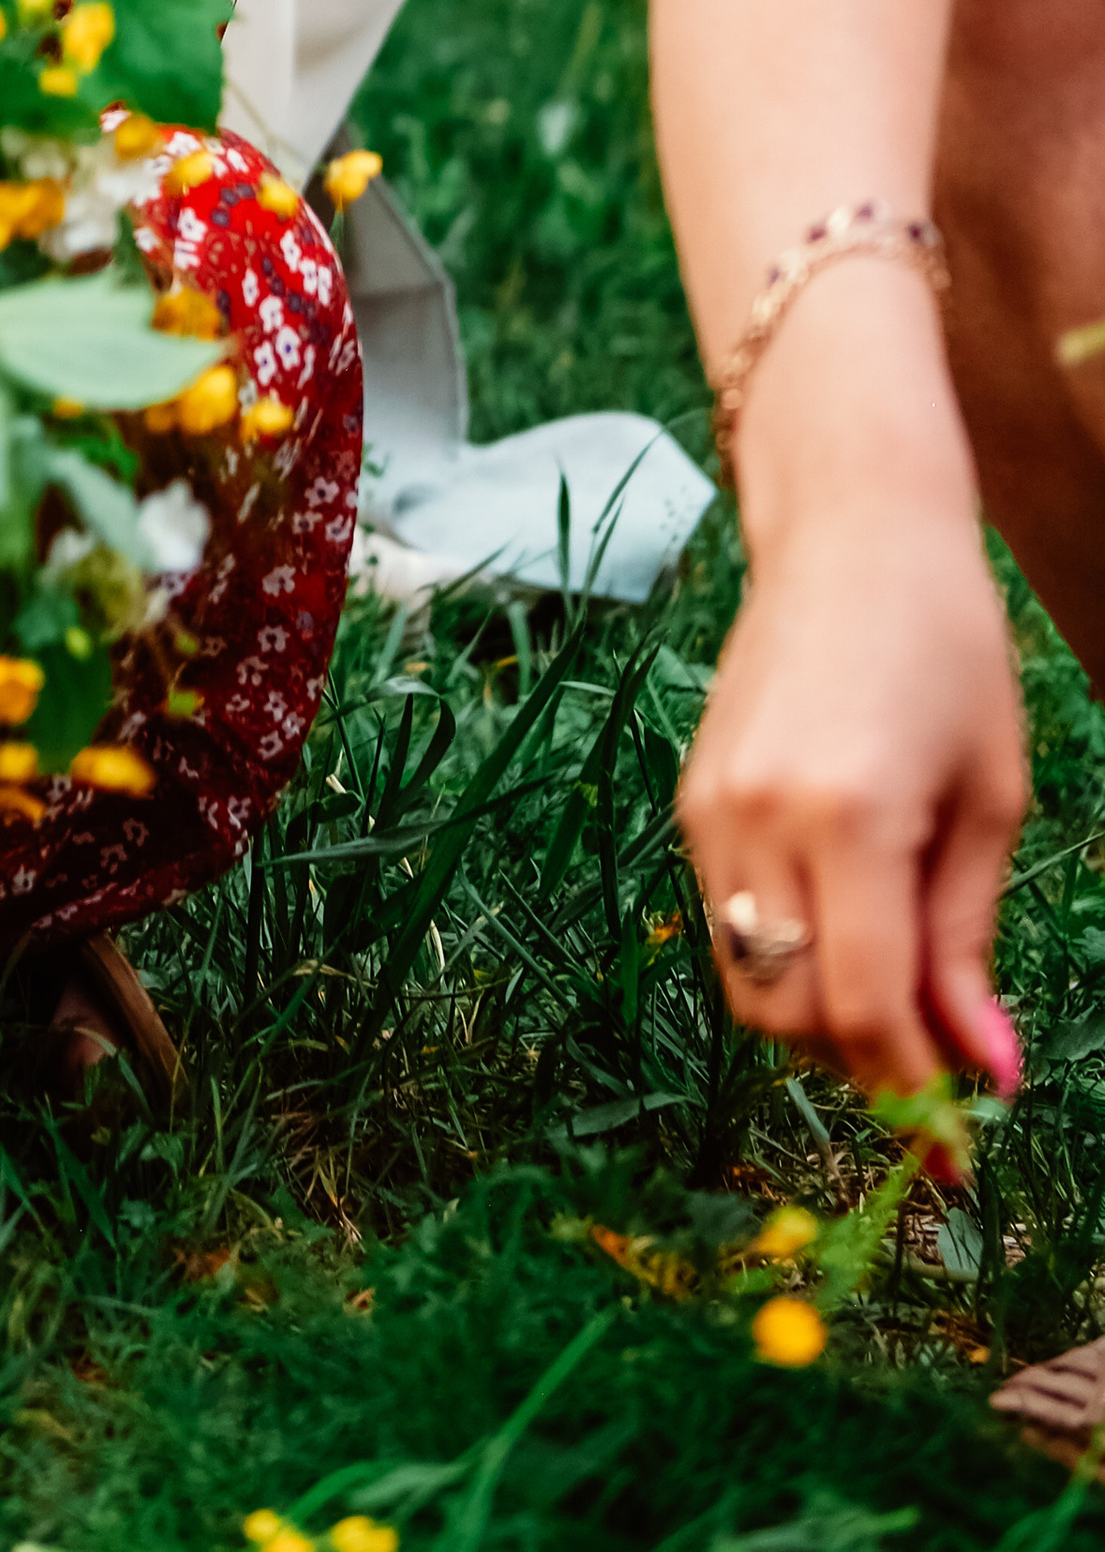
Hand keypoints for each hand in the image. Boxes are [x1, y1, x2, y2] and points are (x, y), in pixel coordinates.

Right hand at [677, 496, 1025, 1101]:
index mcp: (847, 816)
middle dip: (863, 1060)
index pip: (865, 1009)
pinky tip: (849, 909)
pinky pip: (731, 922)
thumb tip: (982, 1072)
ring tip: (900, 975)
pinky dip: (789, 950)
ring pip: (749, 979)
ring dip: (822, 1009)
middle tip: (936, 1058)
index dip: (913, 1094)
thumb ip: (967, 941)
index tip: (957, 1148)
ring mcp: (709, 809)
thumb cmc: (947, 649)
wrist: (851, 533)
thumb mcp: (988, 799)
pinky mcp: (691, 798)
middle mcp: (758, 820)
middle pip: (789, 1014)